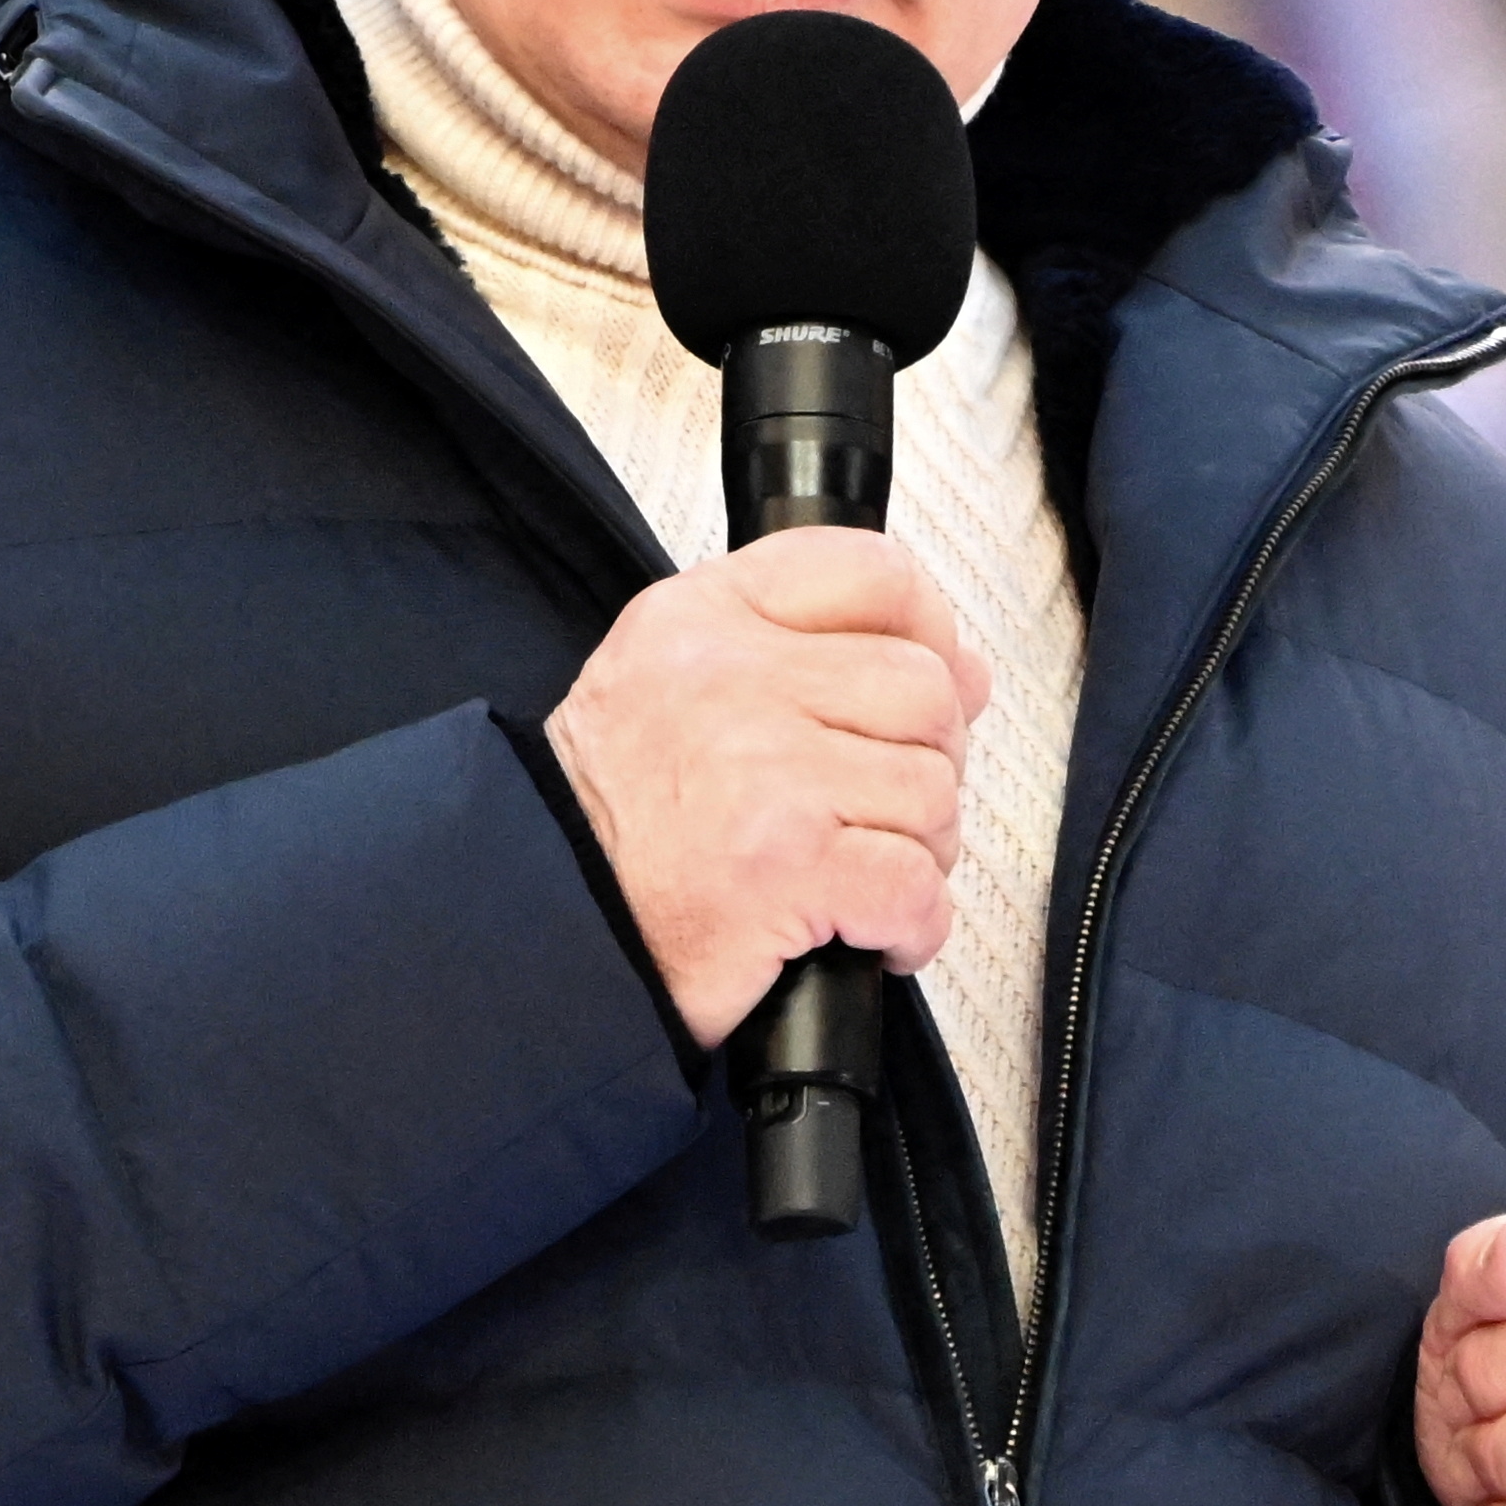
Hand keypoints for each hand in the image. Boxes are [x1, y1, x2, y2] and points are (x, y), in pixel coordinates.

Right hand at [542, 532, 985, 1046]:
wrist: (540, 930)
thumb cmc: (621, 824)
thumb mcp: (674, 682)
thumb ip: (802, 648)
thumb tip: (965, 670)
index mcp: (703, 617)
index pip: (869, 571)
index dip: (928, 628)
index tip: (935, 682)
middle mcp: (730, 678)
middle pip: (922, 689)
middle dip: (926, 762)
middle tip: (878, 813)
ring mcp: (761, 771)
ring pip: (930, 789)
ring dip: (918, 850)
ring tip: (859, 876)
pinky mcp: (783, 865)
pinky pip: (913, 883)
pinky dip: (910, 925)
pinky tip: (869, 934)